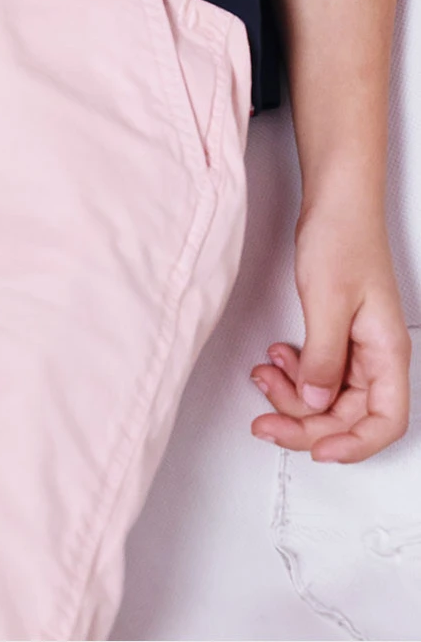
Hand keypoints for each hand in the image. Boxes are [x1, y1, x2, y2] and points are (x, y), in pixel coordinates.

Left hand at [250, 208, 410, 461]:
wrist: (334, 199)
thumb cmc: (343, 236)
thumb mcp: (328, 300)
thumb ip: (323, 357)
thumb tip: (314, 403)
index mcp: (387, 352)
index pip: (385, 421)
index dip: (354, 445)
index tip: (318, 451)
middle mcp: (375, 354)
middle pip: (347, 415)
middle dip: (305, 423)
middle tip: (265, 421)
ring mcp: (355, 345)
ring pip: (327, 395)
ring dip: (293, 396)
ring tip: (263, 376)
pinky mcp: (335, 332)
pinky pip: (316, 370)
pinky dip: (293, 372)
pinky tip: (274, 358)